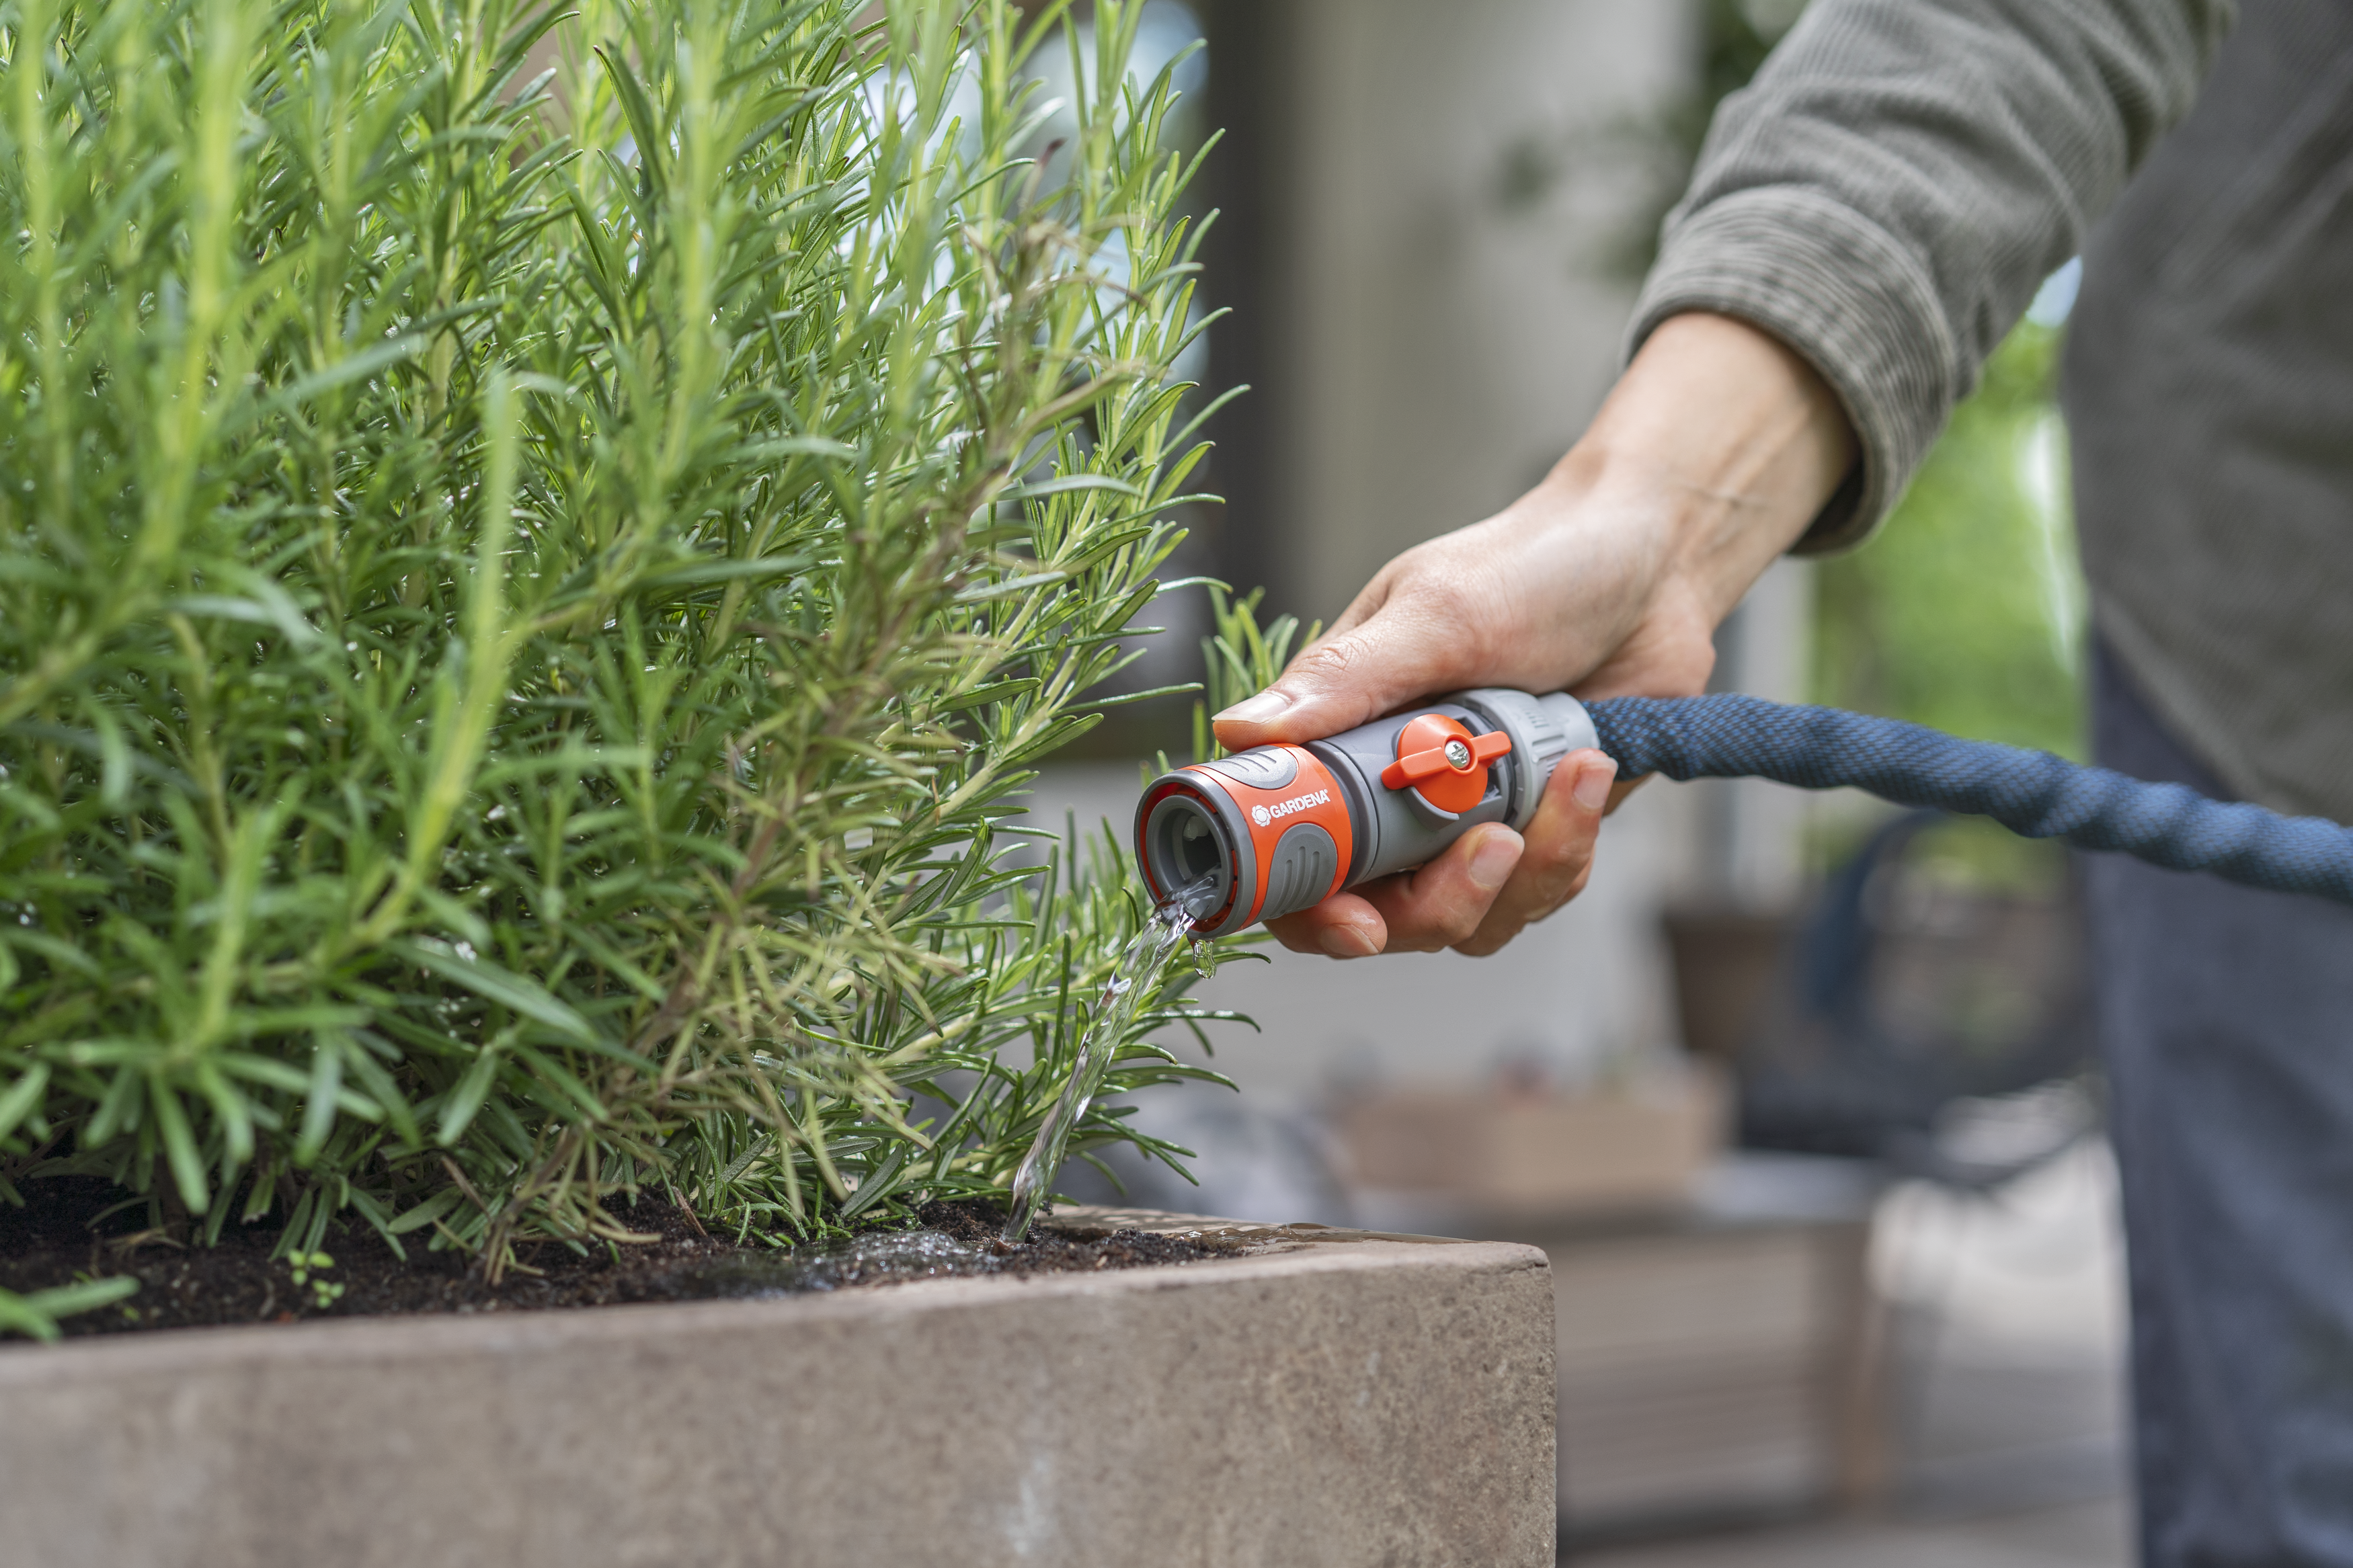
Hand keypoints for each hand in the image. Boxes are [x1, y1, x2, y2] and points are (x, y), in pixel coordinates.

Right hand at [1214, 312, 1855, 957]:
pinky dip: (1569, 845)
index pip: (1283, 850)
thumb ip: (1344, 681)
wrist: (1653, 566)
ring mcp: (1462, 819)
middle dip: (1434, 905)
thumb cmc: (1532, 566)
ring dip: (1520, 873)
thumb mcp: (1436, 614)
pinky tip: (1590, 771)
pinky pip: (1538, 890)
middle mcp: (1390, 791)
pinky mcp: (1535, 830)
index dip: (1301, 903)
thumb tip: (1239, 733)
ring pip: (1464, 919)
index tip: (1353, 917)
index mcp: (1337, 736)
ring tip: (1567, 780)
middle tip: (1489, 851)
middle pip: (1374, 912)